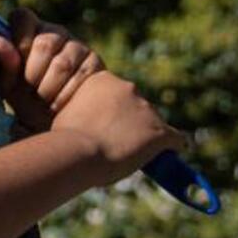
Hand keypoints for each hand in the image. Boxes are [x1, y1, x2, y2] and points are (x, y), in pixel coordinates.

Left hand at [0, 7, 103, 130]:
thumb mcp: (10, 85)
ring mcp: (77, 45)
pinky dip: (64, 94)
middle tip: (29, 91)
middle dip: (32, 74)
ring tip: (42, 100)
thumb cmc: (28, 100)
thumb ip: (5, 63)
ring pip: (61, 63)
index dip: (19, 39)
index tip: (16, 61)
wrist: (58, 123)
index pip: (22, 17)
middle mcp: (55, 32)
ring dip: (47, 88)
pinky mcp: (94, 61)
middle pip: (43, 43)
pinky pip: (79, 75)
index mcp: (30, 31)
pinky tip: (58, 104)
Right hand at [52, 71, 181, 184]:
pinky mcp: (160, 131)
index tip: (104, 125)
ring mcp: (146, 108)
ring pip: (153, 122)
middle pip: (136, 105)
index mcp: (101, 79)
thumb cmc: (61, 139)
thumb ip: (81, 110)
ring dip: (145, 135)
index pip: (115, 94)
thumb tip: (85, 123)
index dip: (110, 111)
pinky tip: (168, 157)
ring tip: (131, 155)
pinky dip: (170, 148)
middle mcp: (127, 87)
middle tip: (115, 141)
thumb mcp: (66, 112)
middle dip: (129, 121)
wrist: (74, 152)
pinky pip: (175, 139)